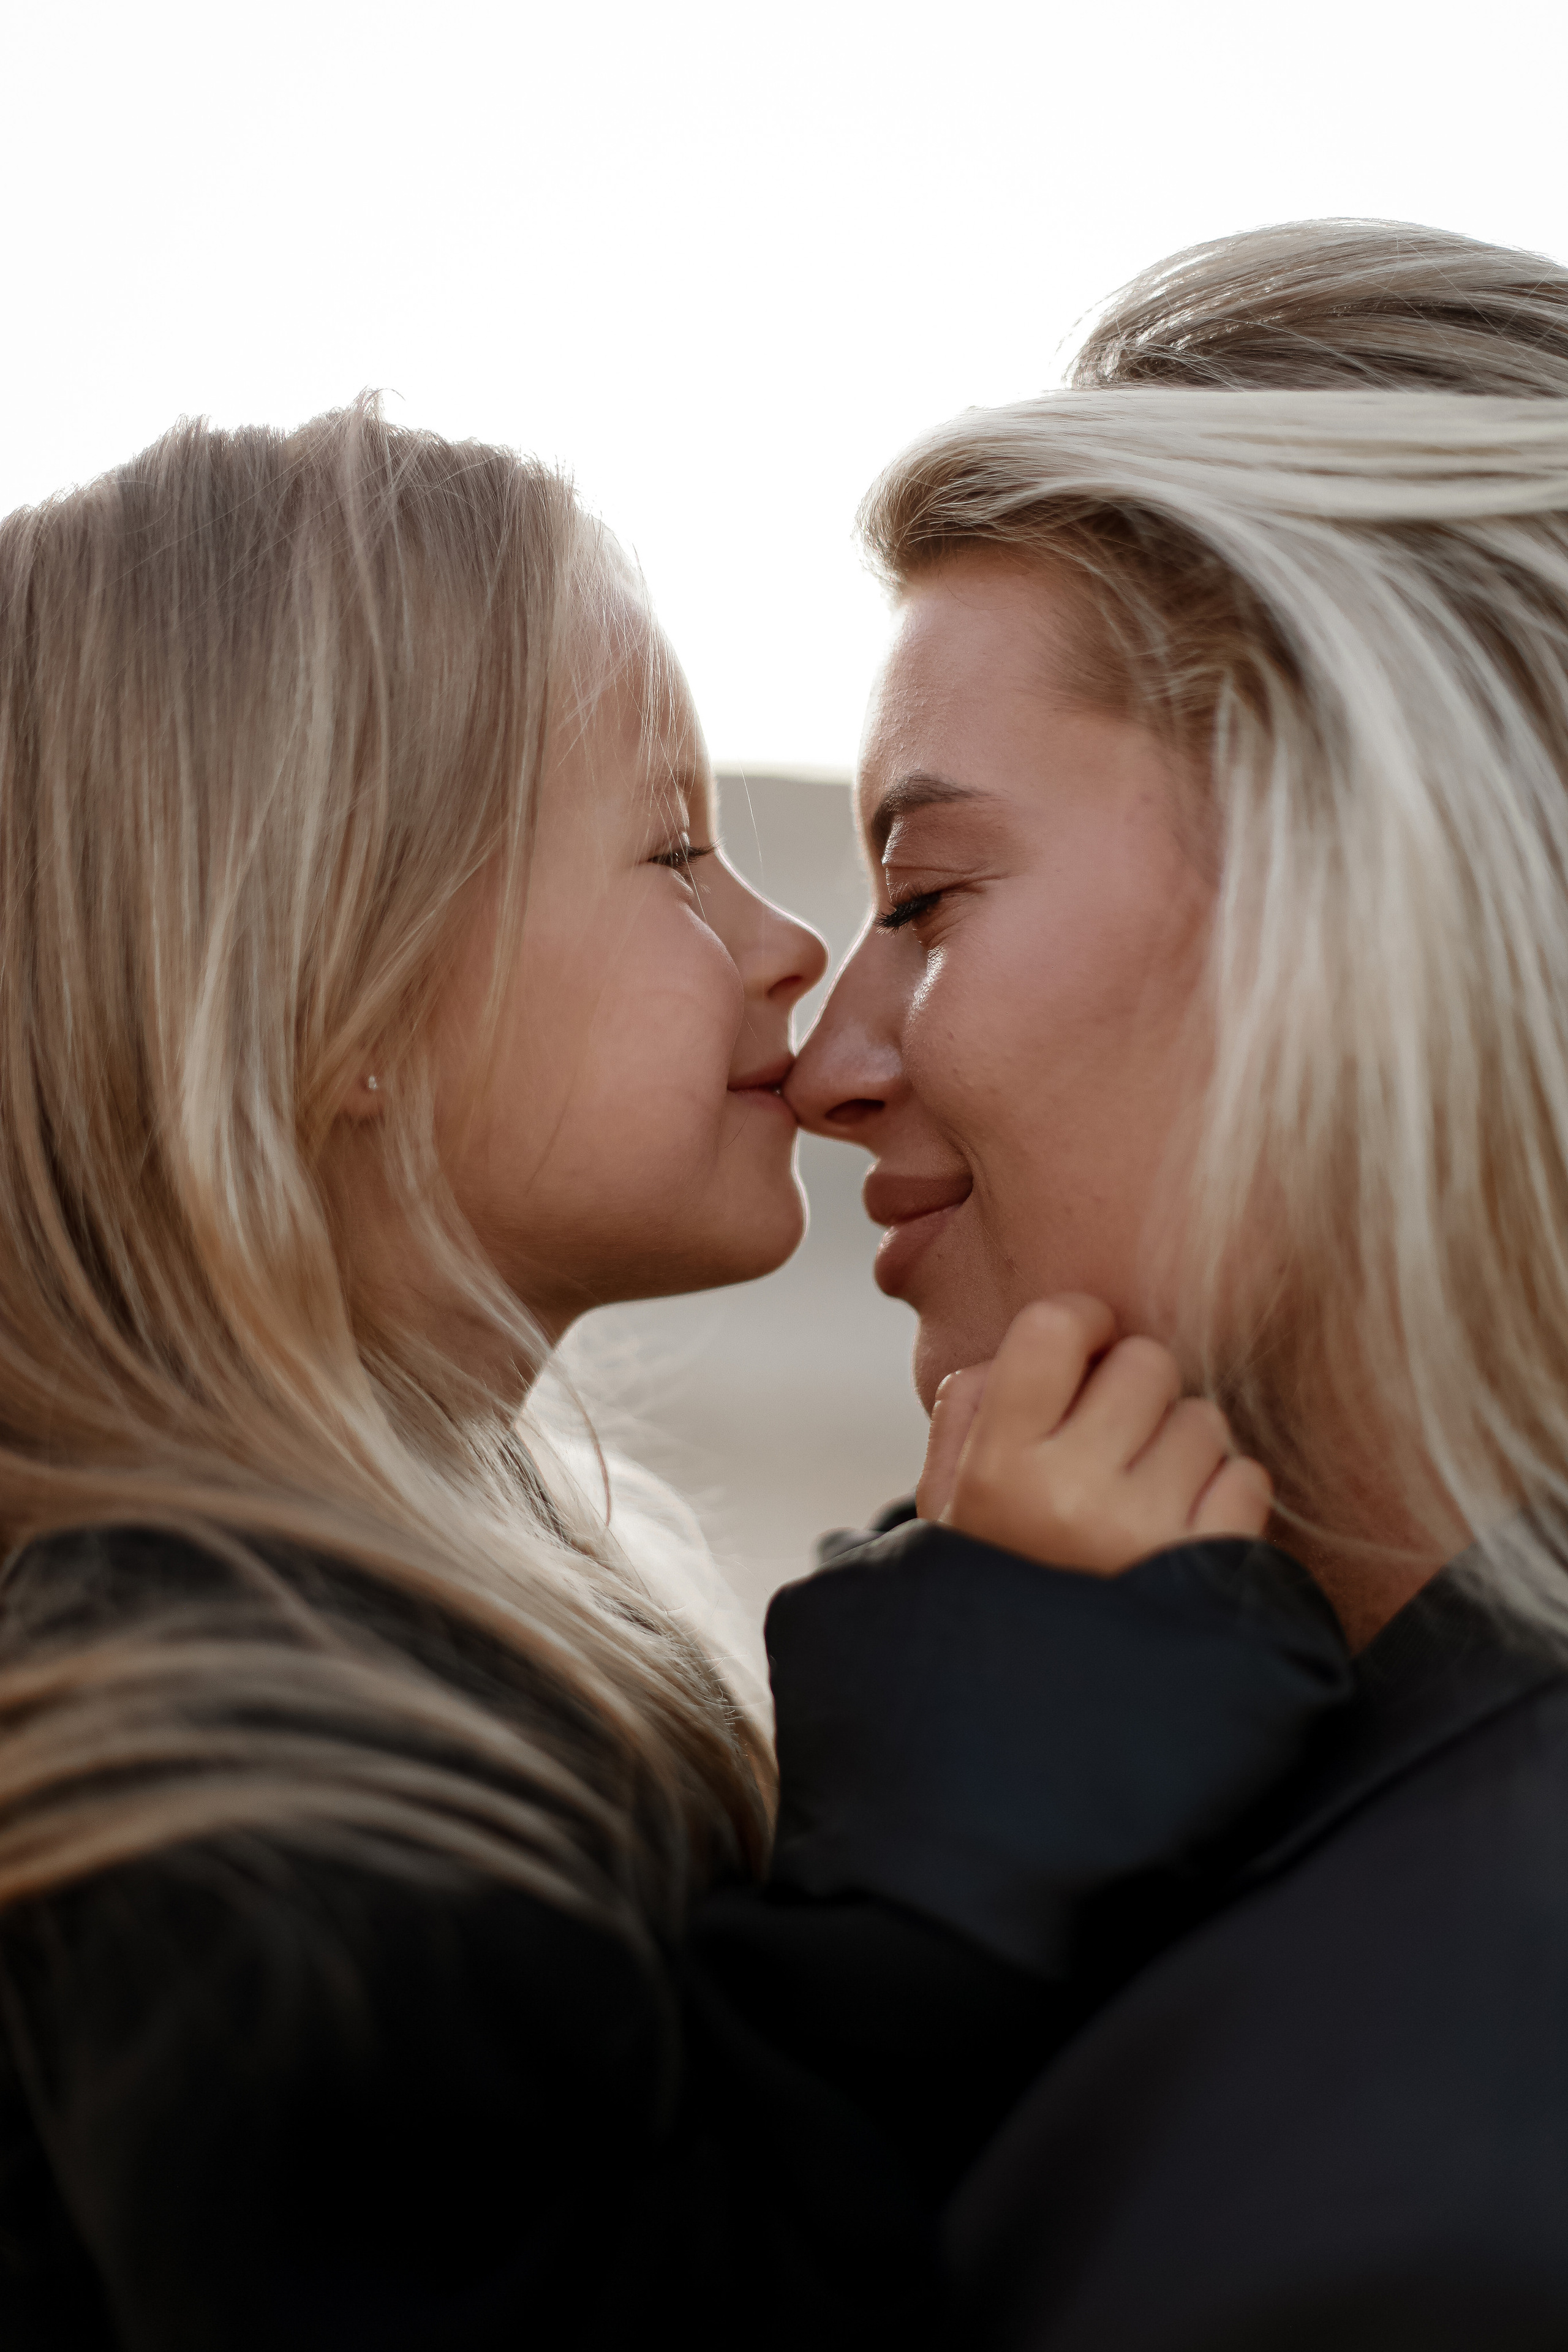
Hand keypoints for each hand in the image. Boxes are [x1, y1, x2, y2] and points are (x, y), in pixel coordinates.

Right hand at [915, 1294, 1272, 1574]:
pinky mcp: (1212, 1571)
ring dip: (1184, 1447)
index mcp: (996, 1467)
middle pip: (1146, 1361)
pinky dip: (1224, 1496)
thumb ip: (969, 1411)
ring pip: (1205, 1418)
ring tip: (1144, 1501)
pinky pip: (1248, 1476)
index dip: (1082, 1324)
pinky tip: (1181, 1534)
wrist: (1035, 1727)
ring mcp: (1148, 1535)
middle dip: (1136, 1391)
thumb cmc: (995, 1586)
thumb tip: (1045, 1338)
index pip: (1055, 1326)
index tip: (1085, 1352)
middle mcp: (1070, 1495)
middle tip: (1115, 1443)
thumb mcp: (946, 1506)